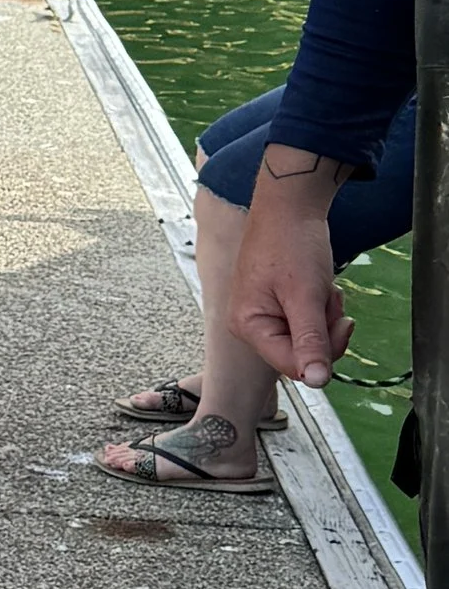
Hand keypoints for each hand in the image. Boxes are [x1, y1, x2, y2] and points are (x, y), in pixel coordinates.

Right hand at [229, 147, 353, 385]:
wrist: (290, 206)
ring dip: (325, 315)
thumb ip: (311, 340)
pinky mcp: (276, 305)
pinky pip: (307, 322)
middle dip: (324, 329)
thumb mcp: (306, 295)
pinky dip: (319, 307)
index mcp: (247, 326)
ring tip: (320, 286)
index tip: (341, 323)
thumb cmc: (291, 244)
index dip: (322, 352)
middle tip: (327, 298)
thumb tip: (317, 382)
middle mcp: (250, 325)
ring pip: (309, 338)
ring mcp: (263, 315)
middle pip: (301, 353)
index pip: (292, 365)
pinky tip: (317, 285)